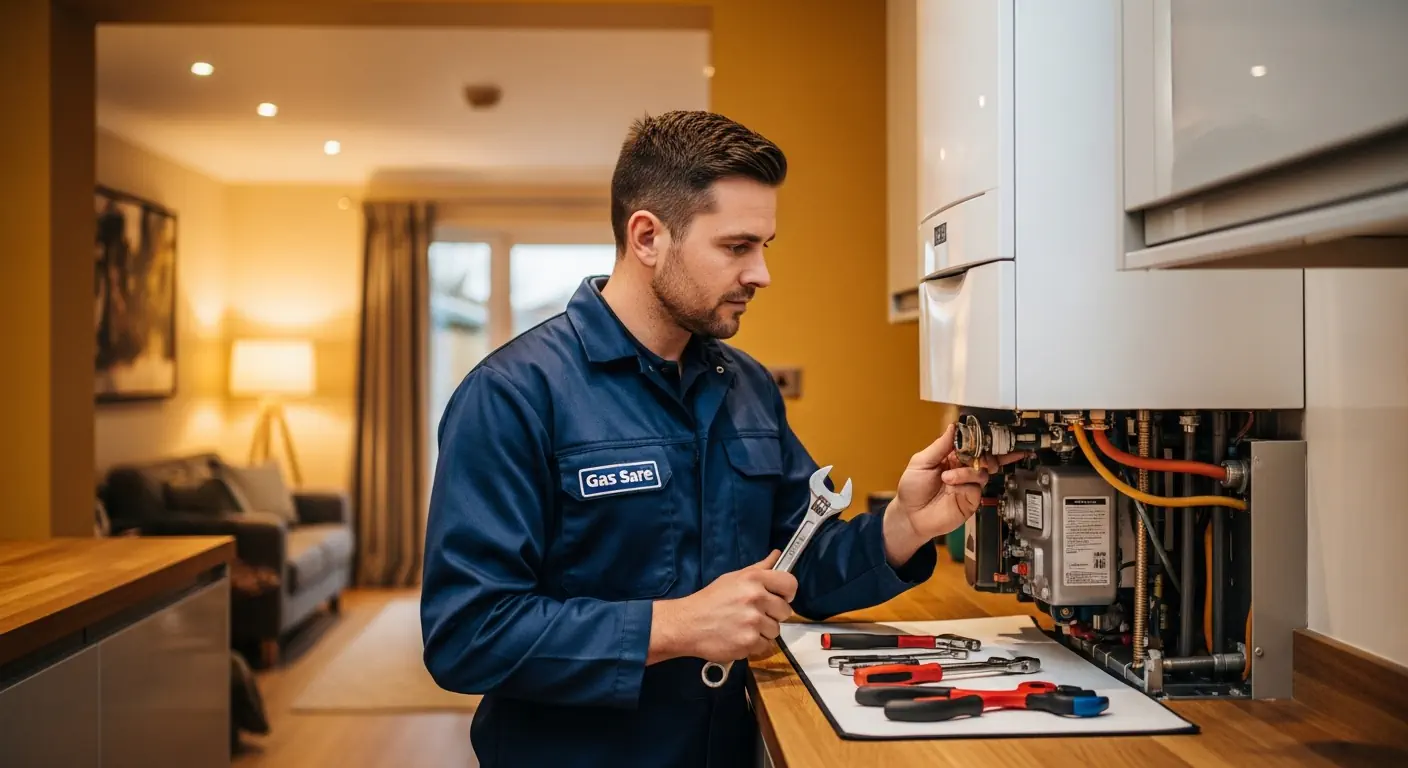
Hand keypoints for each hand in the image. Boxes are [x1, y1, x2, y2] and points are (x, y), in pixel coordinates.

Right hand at [648, 550, 797, 664]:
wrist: (687, 624)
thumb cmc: (710, 600)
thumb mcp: (733, 578)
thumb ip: (759, 568)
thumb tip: (776, 555)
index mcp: (753, 579)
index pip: (790, 584)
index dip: (787, 593)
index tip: (780, 598)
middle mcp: (755, 598)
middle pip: (785, 611)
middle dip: (773, 615)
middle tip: (754, 614)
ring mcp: (753, 622)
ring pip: (776, 630)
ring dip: (763, 631)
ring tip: (743, 626)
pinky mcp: (749, 642)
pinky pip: (765, 645)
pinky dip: (754, 644)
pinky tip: (739, 637)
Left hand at [881, 422, 1027, 566]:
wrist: (911, 516)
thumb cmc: (912, 489)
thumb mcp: (921, 462)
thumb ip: (939, 446)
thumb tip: (953, 426)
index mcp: (951, 457)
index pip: (970, 443)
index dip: (976, 438)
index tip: (981, 432)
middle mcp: (962, 469)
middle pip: (983, 456)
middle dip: (984, 452)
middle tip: (978, 453)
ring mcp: (968, 484)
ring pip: (982, 470)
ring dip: (967, 471)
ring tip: (948, 477)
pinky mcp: (971, 499)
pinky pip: (978, 486)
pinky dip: (966, 482)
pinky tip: (952, 484)